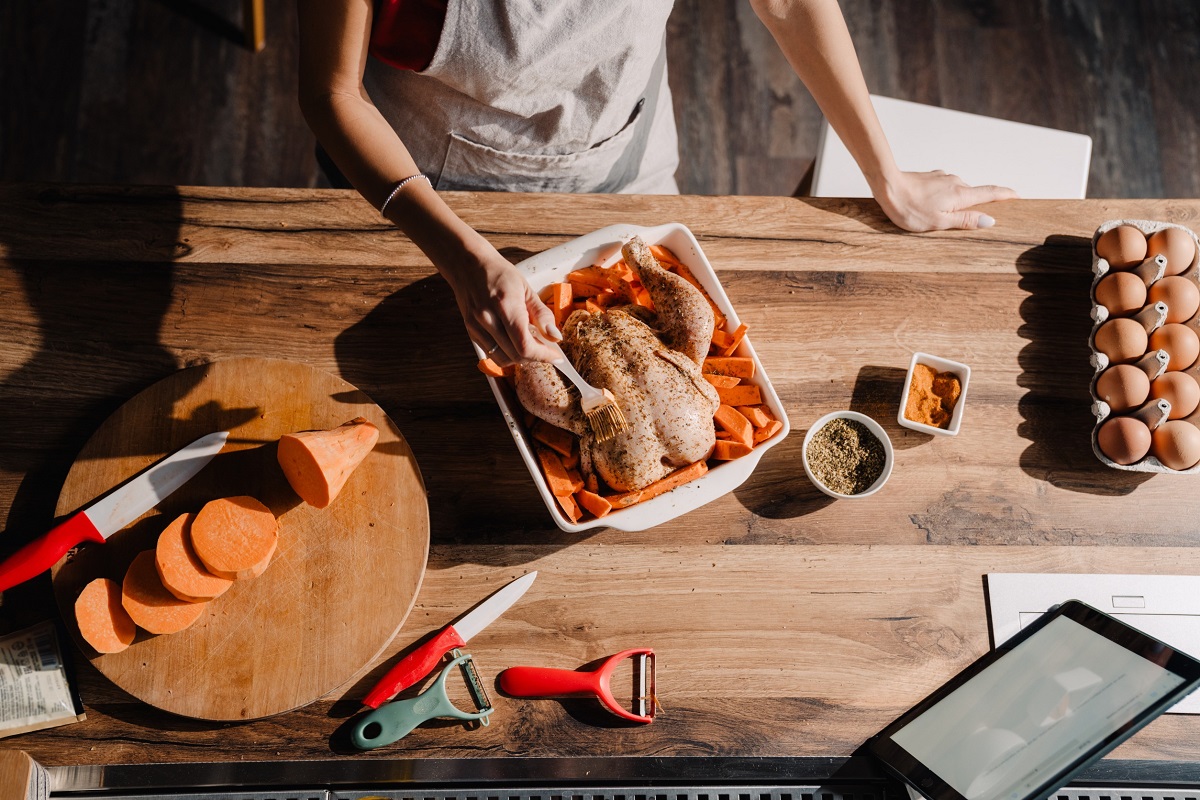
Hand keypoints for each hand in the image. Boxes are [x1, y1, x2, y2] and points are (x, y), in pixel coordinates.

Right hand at [439, 239, 562, 364]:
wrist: (468, 265)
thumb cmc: (498, 273)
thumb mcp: (526, 288)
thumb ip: (542, 314)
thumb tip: (555, 337)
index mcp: (505, 305)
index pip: (525, 344)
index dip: (543, 355)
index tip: (556, 356)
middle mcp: (487, 318)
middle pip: (515, 354)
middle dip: (536, 357)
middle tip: (547, 350)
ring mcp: (476, 327)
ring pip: (503, 359)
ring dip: (521, 359)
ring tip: (532, 347)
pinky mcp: (471, 332)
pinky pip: (492, 354)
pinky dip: (507, 355)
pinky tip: (515, 345)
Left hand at [873, 170, 1018, 231]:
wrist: (888, 187)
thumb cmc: (910, 209)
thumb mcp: (939, 222)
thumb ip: (965, 221)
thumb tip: (989, 221)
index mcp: (961, 194)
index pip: (991, 193)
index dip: (1007, 195)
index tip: (1018, 196)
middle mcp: (956, 182)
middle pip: (975, 193)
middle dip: (979, 204)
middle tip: (980, 218)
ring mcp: (943, 178)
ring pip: (958, 191)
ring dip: (958, 202)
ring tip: (949, 216)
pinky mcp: (931, 177)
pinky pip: (945, 188)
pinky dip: (946, 197)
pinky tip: (933, 206)